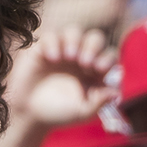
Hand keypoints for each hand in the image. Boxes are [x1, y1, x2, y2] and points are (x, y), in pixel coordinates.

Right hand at [4, 26, 119, 129]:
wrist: (30, 114)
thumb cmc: (59, 114)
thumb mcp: (81, 113)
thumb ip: (99, 104)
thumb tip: (116, 93)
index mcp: (94, 71)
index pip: (108, 56)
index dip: (107, 59)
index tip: (100, 69)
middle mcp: (80, 58)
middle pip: (95, 38)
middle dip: (93, 46)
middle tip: (85, 63)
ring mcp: (62, 51)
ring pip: (73, 31)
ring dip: (74, 40)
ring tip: (69, 57)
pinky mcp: (43, 49)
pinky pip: (51, 36)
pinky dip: (53, 43)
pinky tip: (53, 58)